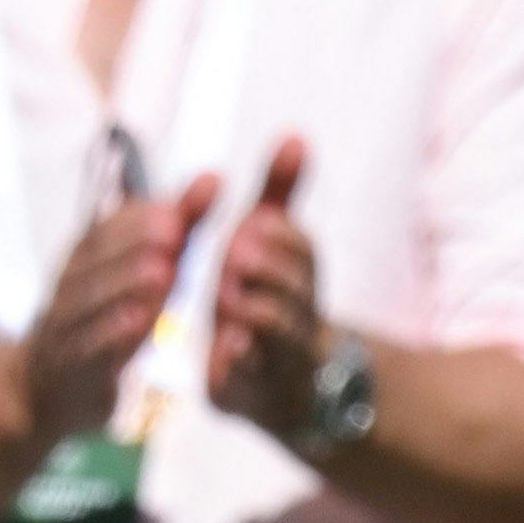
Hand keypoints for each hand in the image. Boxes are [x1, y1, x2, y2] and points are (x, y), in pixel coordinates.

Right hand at [19, 172, 214, 450]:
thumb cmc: (101, 319)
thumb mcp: (135, 269)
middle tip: (174, 230)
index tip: (177, 207)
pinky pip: (88, 348)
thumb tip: (213, 177)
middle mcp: (73, 286)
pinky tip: (138, 324)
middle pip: (97, 258)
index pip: (109, 226)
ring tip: (162, 272)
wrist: (39, 387)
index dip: (143, 214)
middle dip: (136, 241)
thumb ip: (175, 229)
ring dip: (126, 284)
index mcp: (87, 258)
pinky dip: (111, 334)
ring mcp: (67, 326)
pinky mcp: (72, 367)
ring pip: (90, 300)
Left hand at [204, 132, 326, 446]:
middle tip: (233, 254)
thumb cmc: (270, 298)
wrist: (287, 383)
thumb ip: (280, 193)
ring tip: (225, 293)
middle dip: (263, 265)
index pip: (297, 241)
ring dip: (251, 306)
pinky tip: (227, 347)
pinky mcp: (253, 388)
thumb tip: (295, 135)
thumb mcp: (275, 244)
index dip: (274, 233)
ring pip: (275, 324)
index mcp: (298, 271)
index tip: (250, 224)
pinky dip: (242, 358)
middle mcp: (296, 310)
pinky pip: (252, 373)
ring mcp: (279, 352)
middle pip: (292, 281)